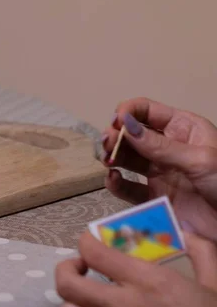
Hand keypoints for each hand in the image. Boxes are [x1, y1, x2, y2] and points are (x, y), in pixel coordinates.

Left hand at [55, 231, 216, 306]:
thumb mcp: (216, 284)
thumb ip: (201, 252)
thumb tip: (182, 233)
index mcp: (149, 282)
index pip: (93, 252)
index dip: (85, 241)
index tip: (91, 242)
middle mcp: (124, 306)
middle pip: (67, 285)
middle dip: (66, 271)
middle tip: (81, 269)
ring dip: (74, 302)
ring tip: (89, 297)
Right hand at [102, 97, 216, 241]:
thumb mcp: (199, 161)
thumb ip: (159, 145)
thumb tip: (125, 125)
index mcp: (183, 128)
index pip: (147, 110)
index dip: (128, 112)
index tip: (115, 122)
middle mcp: (168, 147)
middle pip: (132, 133)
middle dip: (116, 135)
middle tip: (107, 144)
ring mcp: (159, 172)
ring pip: (127, 158)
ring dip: (113, 156)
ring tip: (108, 160)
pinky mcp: (152, 197)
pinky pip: (128, 187)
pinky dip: (116, 183)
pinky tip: (113, 179)